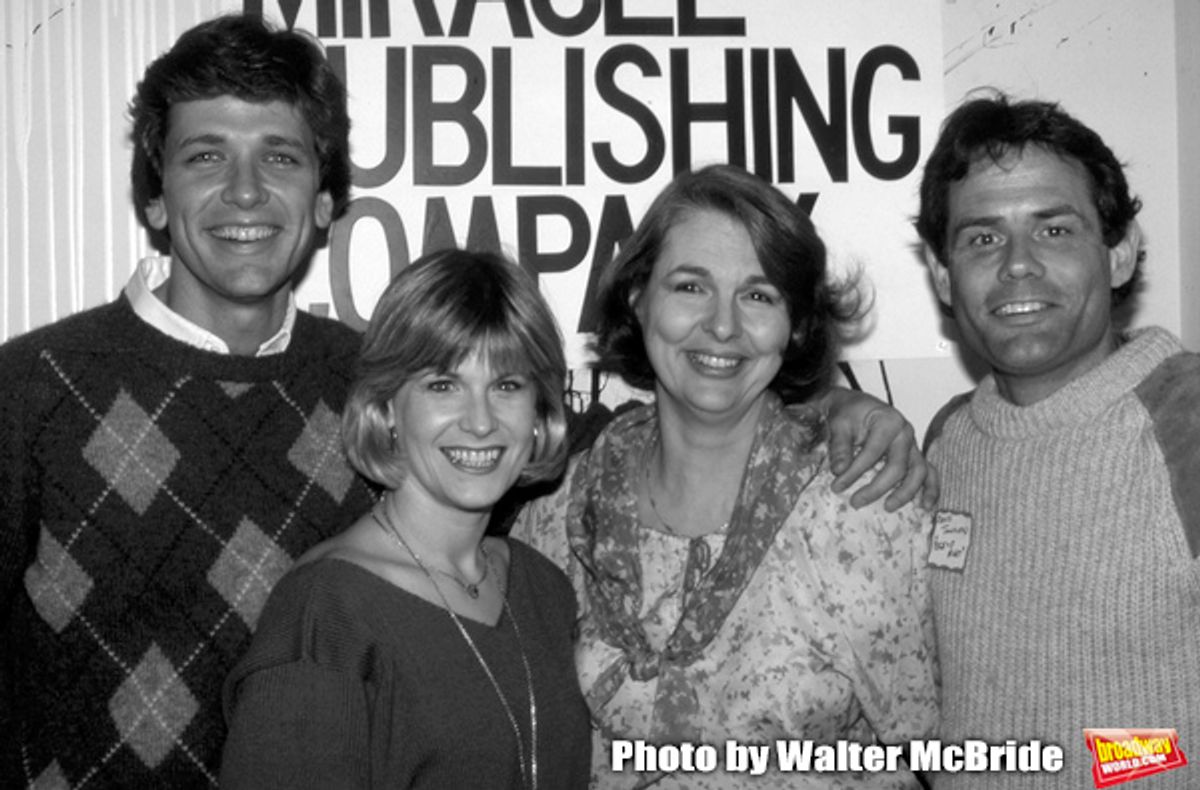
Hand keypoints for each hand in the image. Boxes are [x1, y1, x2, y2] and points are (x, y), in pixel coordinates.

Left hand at [820, 387, 938, 511]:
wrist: (856, 406)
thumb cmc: (848, 413)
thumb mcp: (839, 424)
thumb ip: (839, 446)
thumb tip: (838, 470)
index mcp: (888, 421)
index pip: (872, 452)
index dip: (854, 472)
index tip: (836, 486)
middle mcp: (906, 433)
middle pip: (898, 466)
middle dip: (877, 487)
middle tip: (855, 502)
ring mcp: (913, 445)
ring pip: (919, 472)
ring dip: (906, 492)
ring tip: (888, 507)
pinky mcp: (915, 455)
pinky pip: (929, 473)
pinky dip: (930, 489)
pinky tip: (926, 506)